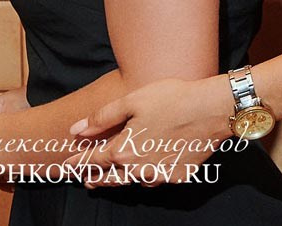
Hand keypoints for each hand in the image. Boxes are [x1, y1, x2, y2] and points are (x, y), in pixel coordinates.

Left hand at [71, 74, 230, 186]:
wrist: (215, 108)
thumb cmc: (175, 99)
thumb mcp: (134, 100)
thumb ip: (103, 117)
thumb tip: (76, 130)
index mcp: (124, 150)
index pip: (93, 160)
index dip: (77, 162)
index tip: (66, 166)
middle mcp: (139, 169)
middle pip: (110, 178)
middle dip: (95, 178)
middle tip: (86, 180)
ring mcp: (160, 175)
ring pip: (134, 182)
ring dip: (121, 180)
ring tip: (114, 177)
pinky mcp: (178, 175)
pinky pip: (158, 180)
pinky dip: (149, 177)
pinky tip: (149, 171)